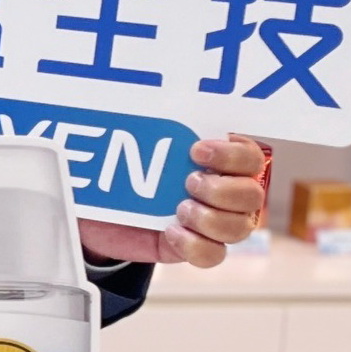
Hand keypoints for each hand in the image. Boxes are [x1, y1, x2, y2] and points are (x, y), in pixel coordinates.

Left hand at [78, 135, 268, 270]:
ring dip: (211, 219)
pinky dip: (195, 246)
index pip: (251, 156)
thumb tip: (132, 96)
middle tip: (188, 183)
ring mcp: (213, 221)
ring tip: (180, 210)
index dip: (232, 155)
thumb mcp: (128, 145)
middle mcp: (224, 191)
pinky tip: (171, 233)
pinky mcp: (195, 247)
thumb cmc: (119, 172)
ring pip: (240, 227)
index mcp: (218, 159)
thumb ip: (142, 126)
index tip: (196, 150)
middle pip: (253, 195)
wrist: (97, 215)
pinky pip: (214, 255)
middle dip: (222, 190)